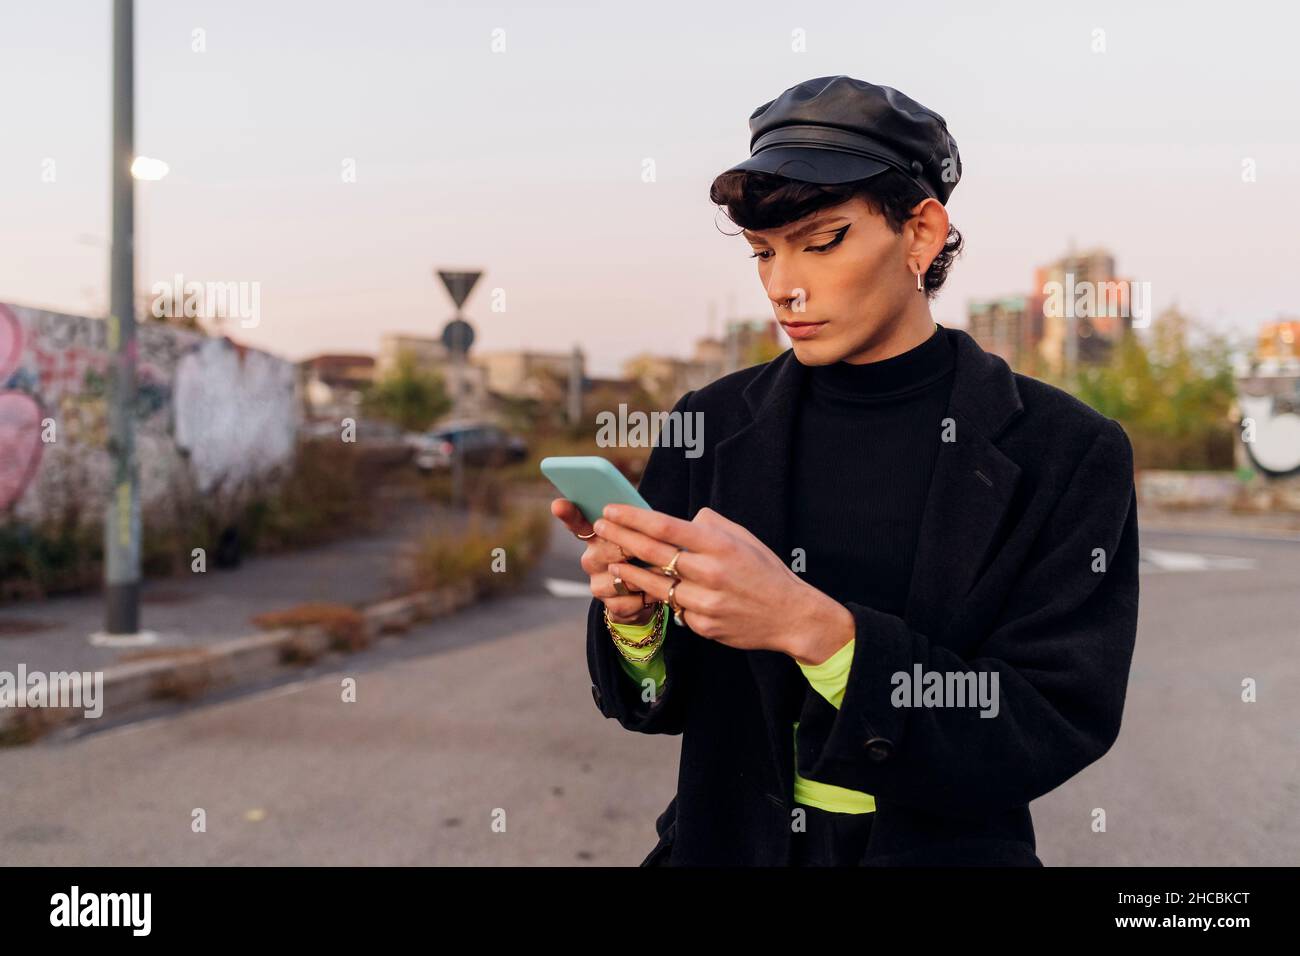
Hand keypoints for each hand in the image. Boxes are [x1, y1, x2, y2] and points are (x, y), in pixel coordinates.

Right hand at [550, 498, 658, 625]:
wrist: (650, 592)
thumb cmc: (646, 554)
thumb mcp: (644, 534)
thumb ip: (638, 522)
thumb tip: (650, 513)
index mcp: (597, 536)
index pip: (577, 522)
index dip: (567, 514)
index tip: (558, 505)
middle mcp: (591, 559)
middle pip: (606, 551)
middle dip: (632, 549)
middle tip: (650, 548)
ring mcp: (597, 583)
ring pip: (620, 578)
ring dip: (644, 576)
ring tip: (661, 572)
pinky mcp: (609, 605)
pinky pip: (629, 601)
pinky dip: (646, 598)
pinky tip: (653, 593)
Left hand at [592, 504, 853, 663]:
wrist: (791, 615)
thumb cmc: (765, 571)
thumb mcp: (744, 538)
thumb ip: (711, 525)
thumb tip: (686, 518)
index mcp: (719, 545)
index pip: (665, 527)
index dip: (633, 517)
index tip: (611, 509)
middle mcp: (709, 572)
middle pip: (653, 553)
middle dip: (621, 538)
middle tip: (599, 528)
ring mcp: (704, 601)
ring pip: (655, 585)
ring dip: (629, 573)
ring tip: (612, 561)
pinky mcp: (702, 625)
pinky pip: (675, 608)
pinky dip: (665, 598)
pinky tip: (650, 590)